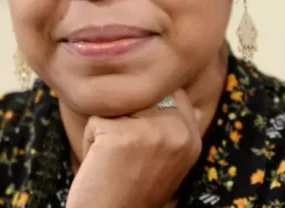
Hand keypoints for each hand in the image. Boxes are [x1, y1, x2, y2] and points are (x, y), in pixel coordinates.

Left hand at [65, 89, 201, 207]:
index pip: (170, 93)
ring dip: (107, 130)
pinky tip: (102, 166)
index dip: (147, 111)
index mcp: (192, 137)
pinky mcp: (121, 134)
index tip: (140, 147)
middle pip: (140, 96)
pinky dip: (90, 142)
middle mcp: (178, 131)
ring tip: (114, 161)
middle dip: (126, 120)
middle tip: (127, 158)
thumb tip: (194, 108)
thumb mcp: (168, 161)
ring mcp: (152, 131)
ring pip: (117, 106)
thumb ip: (176, 131)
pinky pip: (95, 121)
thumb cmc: (133, 191)